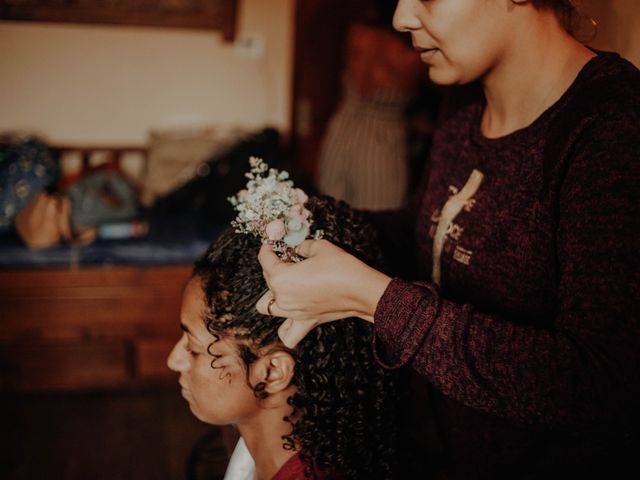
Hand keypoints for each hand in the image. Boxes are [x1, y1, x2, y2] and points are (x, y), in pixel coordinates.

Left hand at [256, 239, 390, 346]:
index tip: (271, 243)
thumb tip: (298, 248)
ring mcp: (293, 313)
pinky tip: (290, 315)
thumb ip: (303, 246)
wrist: (361, 290)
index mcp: (281, 278)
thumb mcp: (320, 247)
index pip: (265, 260)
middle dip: (275, 266)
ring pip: (267, 307)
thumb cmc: (342, 268)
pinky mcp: (306, 322)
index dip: (267, 248)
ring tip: (284, 285)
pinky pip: (287, 334)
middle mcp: (283, 298)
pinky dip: (284, 327)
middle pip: (267, 280)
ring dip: (271, 295)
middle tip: (290, 258)